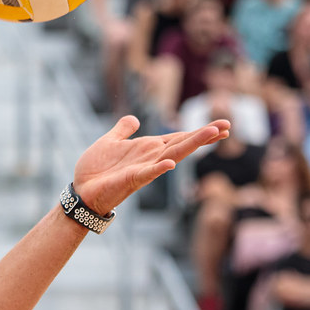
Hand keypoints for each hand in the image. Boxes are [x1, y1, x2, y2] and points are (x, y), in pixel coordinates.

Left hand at [73, 115, 229, 215]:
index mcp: (147, 148)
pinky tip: (171, 163)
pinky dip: (159, 168)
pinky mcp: (131, 180)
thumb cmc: (95, 170)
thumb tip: (134, 119)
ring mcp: (143, 170)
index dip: (199, 132)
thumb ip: (123, 130)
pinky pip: (147, 173)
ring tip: (212, 134)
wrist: (81, 191)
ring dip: (191, 145)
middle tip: (228, 125)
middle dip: (204, 135)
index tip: (223, 125)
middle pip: (182, 144)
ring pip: (173, 155)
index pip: (178, 137)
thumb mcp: (109, 142)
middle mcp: (151, 158)